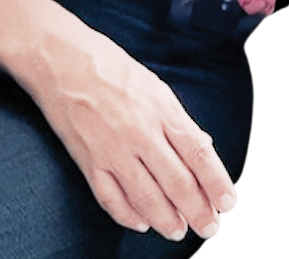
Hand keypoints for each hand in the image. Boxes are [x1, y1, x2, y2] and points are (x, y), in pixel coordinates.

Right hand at [26, 26, 235, 242]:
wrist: (62, 59)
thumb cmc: (111, 68)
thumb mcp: (154, 86)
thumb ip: (177, 120)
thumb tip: (204, 147)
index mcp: (161, 109)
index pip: (198, 153)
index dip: (216, 182)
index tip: (227, 202)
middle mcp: (140, 131)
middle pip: (178, 182)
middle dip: (198, 211)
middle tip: (208, 226)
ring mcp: (113, 149)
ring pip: (147, 198)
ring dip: (168, 221)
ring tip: (178, 230)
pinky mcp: (88, 161)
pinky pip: (112, 199)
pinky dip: (129, 216)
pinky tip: (142, 222)